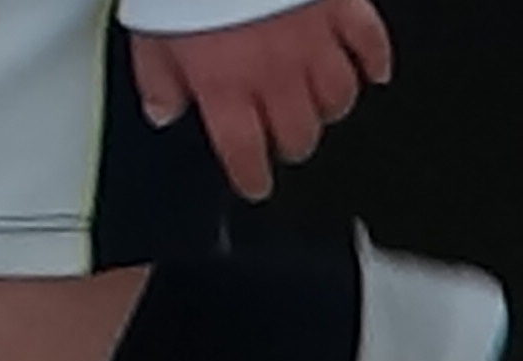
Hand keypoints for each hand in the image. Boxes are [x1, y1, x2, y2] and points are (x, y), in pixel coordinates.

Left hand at [136, 1, 393, 200]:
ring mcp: (314, 44)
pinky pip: (371, 47)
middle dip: (289, 143)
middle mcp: (276, 74)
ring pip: (338, 100)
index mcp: (226, 83)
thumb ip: (157, 75)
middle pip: (298, 134)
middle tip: (282, 140)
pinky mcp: (340, 11)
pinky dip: (375, 65)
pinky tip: (372, 73)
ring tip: (316, 107)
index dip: (250, 176)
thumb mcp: (148, 27)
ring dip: (327, 110)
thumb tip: (165, 109)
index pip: (244, 152)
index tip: (254, 182)